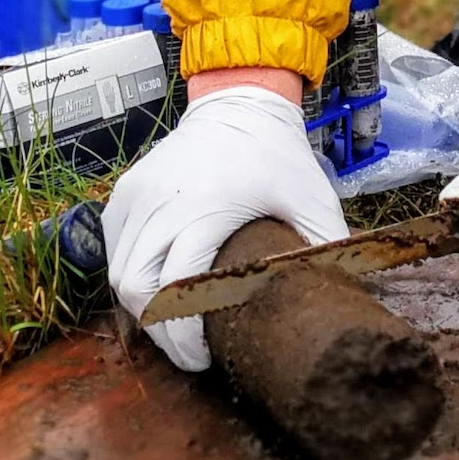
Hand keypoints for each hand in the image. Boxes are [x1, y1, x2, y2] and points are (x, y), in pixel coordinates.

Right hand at [102, 85, 347, 369]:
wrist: (240, 102)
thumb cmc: (278, 154)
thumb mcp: (312, 197)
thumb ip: (328, 245)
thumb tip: (345, 295)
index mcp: (206, 209)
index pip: (175, 291)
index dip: (183, 336)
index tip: (204, 357)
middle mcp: (162, 203)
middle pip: (136, 290)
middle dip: (158, 330)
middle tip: (187, 347)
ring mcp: (137, 195)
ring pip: (118, 272)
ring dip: (140, 305)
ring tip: (173, 320)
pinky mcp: (125, 191)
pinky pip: (113, 246)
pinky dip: (128, 271)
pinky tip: (155, 283)